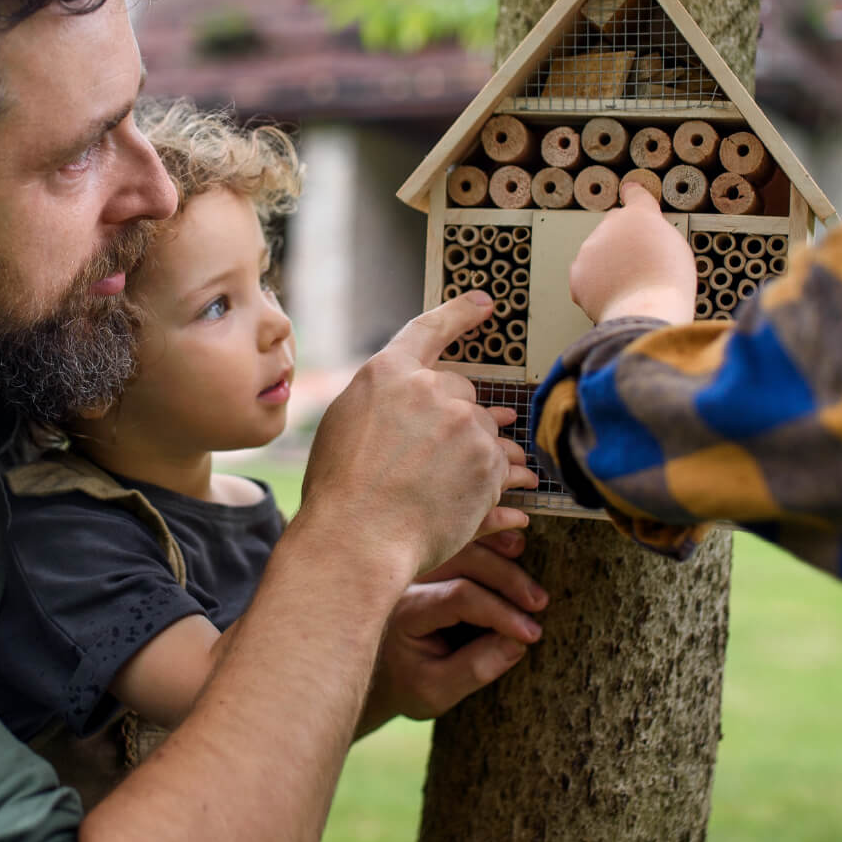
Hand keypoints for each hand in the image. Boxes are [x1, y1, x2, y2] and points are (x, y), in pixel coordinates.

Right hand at [298, 293, 536, 579]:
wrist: (358, 539)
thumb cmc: (340, 492)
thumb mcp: (346, 427)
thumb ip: (383, 403)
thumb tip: (416, 404)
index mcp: (387, 373)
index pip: (429, 330)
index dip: (459, 314)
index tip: (483, 303)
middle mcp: (430, 389)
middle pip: (462, 392)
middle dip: (455, 419)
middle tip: (432, 459)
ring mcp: (463, 424)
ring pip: (483, 429)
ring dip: (473, 451)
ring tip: (445, 486)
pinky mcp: (487, 461)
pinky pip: (500, 463)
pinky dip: (489, 480)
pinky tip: (462, 500)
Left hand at [362, 530, 548, 728]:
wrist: (381, 672)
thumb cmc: (408, 683)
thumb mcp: (437, 692)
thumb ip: (476, 668)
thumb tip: (519, 643)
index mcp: (407, 612)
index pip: (459, 598)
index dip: (500, 612)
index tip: (531, 633)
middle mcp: (407, 581)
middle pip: (462, 560)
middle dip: (506, 578)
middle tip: (540, 602)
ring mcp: (417, 566)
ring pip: (460, 542)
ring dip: (497, 546)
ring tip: (527, 558)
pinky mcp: (428, 561)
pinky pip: (457, 539)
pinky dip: (486, 534)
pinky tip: (513, 536)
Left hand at [567, 182, 695, 323]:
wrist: (646, 309)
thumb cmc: (668, 284)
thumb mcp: (676, 247)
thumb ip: (656, 234)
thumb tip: (645, 240)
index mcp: (640, 215)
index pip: (635, 196)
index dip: (633, 195)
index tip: (628, 191)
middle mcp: (611, 225)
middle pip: (614, 228)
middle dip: (622, 242)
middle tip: (638, 266)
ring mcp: (590, 248)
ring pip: (597, 253)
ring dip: (608, 265)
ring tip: (629, 286)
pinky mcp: (577, 273)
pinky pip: (585, 276)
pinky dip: (595, 286)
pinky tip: (613, 295)